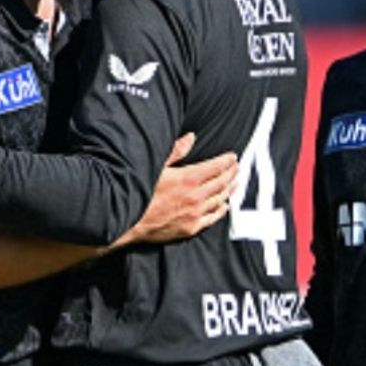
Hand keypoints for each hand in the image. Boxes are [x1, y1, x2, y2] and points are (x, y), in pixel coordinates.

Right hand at [115, 133, 236, 247]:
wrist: (128, 220)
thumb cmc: (139, 192)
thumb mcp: (156, 166)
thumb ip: (176, 151)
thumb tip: (191, 138)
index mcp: (188, 178)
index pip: (216, 167)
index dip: (227, 161)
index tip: (232, 157)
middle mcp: (195, 196)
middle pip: (221, 182)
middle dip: (231, 173)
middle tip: (237, 167)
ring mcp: (195, 213)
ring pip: (220, 199)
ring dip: (229, 189)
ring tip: (235, 182)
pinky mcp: (191, 228)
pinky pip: (213, 218)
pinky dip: (221, 210)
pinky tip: (225, 205)